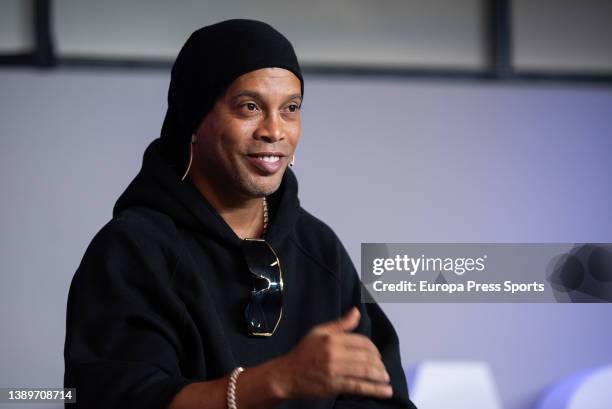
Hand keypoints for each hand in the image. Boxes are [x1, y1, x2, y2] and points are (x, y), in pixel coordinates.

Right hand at [270, 307, 392, 399]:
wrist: (286, 375)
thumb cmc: (303, 353)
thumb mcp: (318, 332)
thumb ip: (340, 324)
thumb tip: (356, 311)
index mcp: (332, 338)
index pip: (362, 342)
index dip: (373, 349)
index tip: (377, 355)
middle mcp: (335, 353)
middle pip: (366, 357)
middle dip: (379, 363)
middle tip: (383, 369)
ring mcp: (335, 370)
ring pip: (365, 371)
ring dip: (380, 376)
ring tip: (386, 379)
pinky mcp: (334, 386)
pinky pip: (358, 387)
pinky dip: (375, 389)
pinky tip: (385, 391)